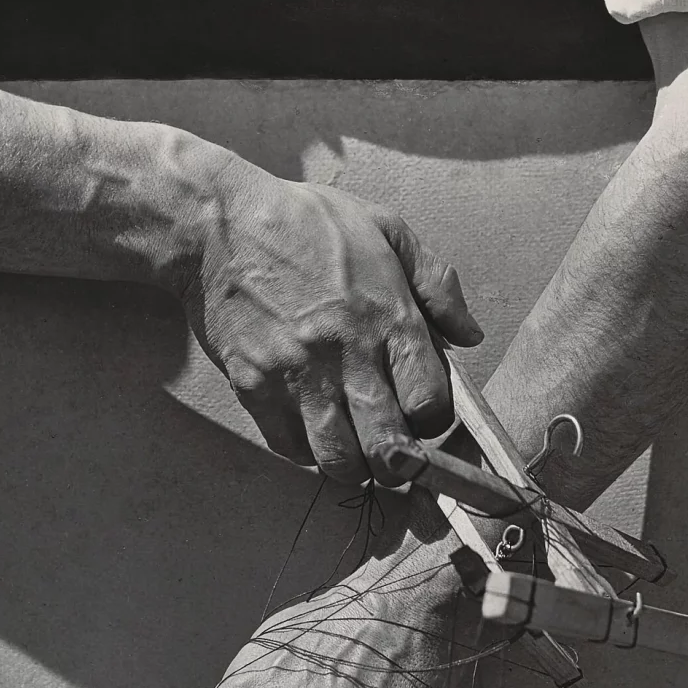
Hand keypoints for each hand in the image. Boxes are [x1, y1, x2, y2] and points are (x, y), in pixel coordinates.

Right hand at [178, 158, 483, 485]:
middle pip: (389, 448)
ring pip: (339, 460)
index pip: (431, 404)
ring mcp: (297, 376)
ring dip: (354, 465)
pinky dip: (306, 451)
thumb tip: (469, 335)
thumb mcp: (386, 228)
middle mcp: (347, 354)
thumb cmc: (303, 222)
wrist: (217, 224)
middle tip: (395, 454)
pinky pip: (289, 448)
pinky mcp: (254, 387)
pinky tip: (312, 428)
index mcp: (389, 316)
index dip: (433, 422)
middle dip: (400, 463)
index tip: (423, 416)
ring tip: (355, 448)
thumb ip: (437, 283)